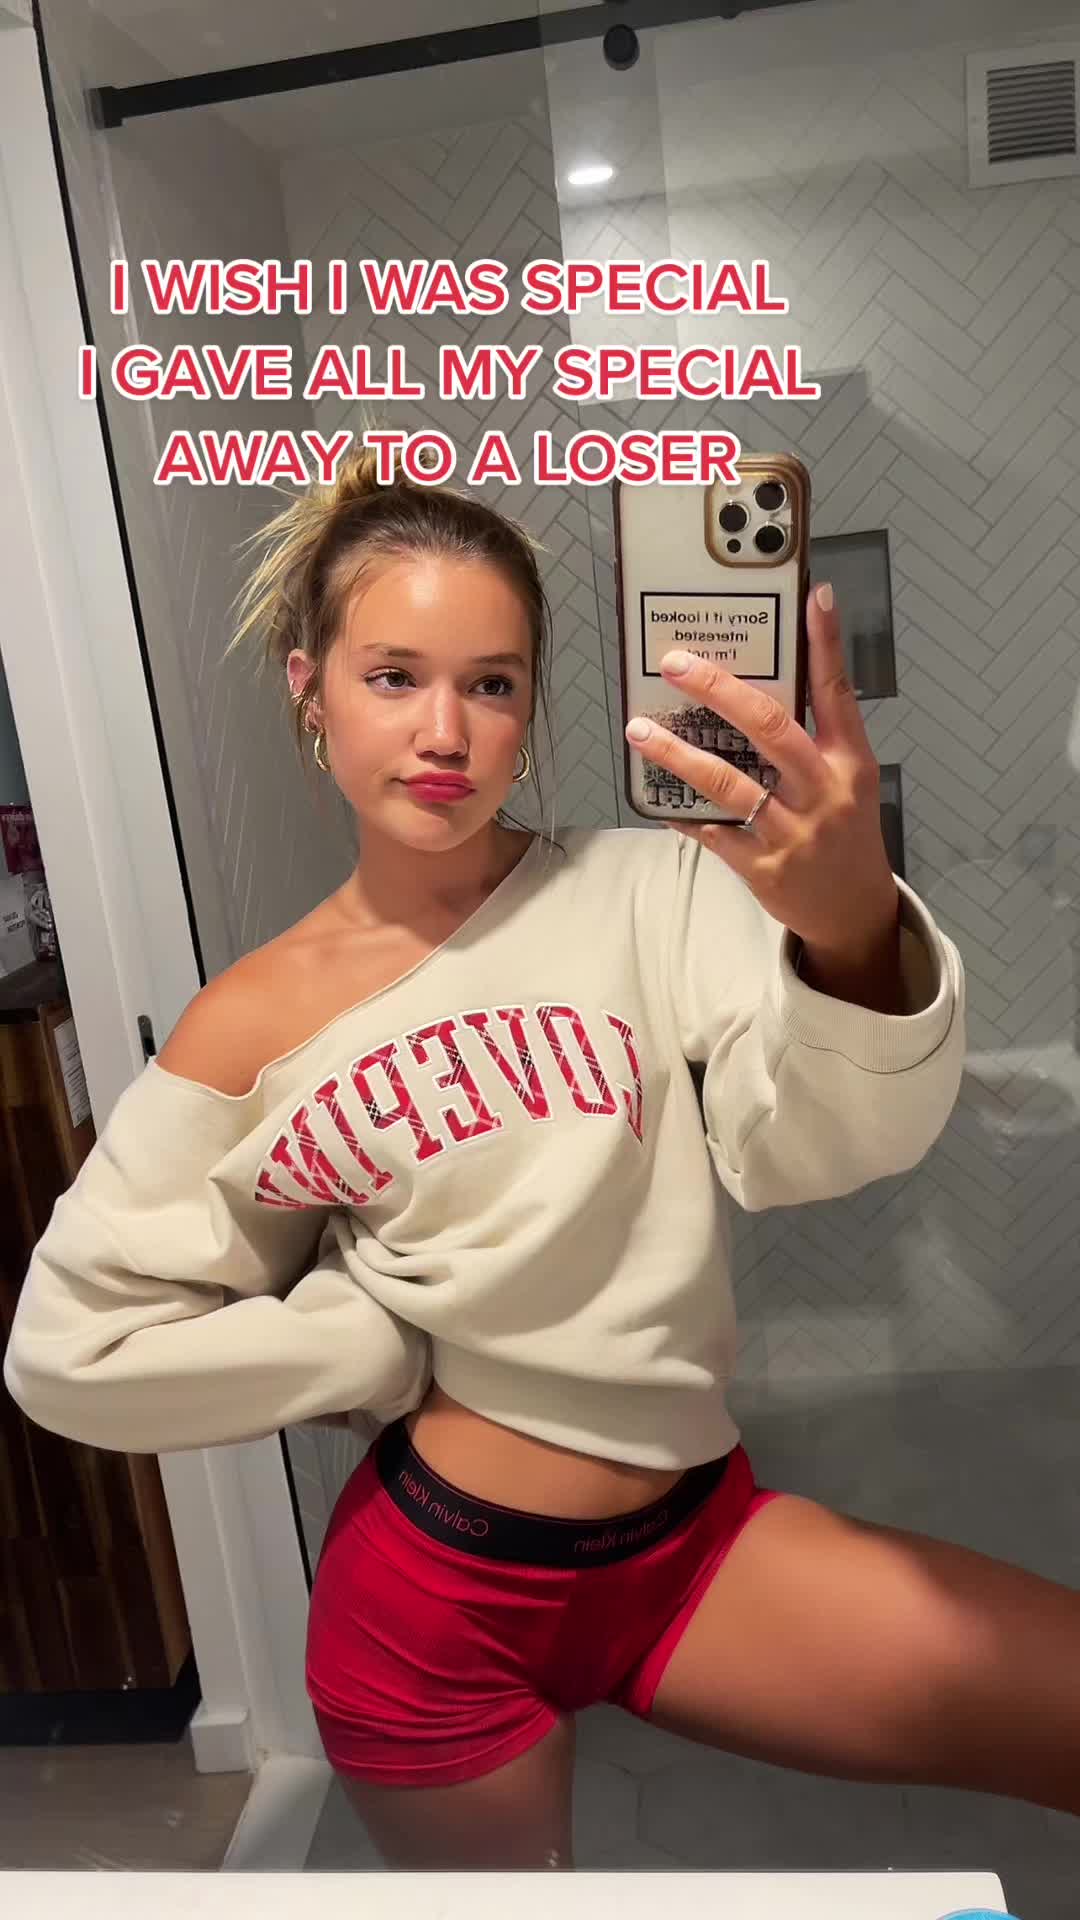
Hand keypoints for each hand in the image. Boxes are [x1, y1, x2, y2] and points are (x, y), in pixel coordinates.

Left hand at [625, 583, 899, 961]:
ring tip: (640, 731)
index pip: (837, 691)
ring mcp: (795, 832)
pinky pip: (713, 833)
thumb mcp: (848, 780)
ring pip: (730, 783)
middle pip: (771, 728)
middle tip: (676, 662)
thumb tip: (758, 684)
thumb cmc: (843, 831)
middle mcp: (825, 791)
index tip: (813, 597)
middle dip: (718, 690)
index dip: (826, 643)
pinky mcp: (765, 868)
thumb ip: (814, 736)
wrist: (854, 911)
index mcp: (850, 761)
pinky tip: (656, 797)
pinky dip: (682, 813)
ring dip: (678, 754)